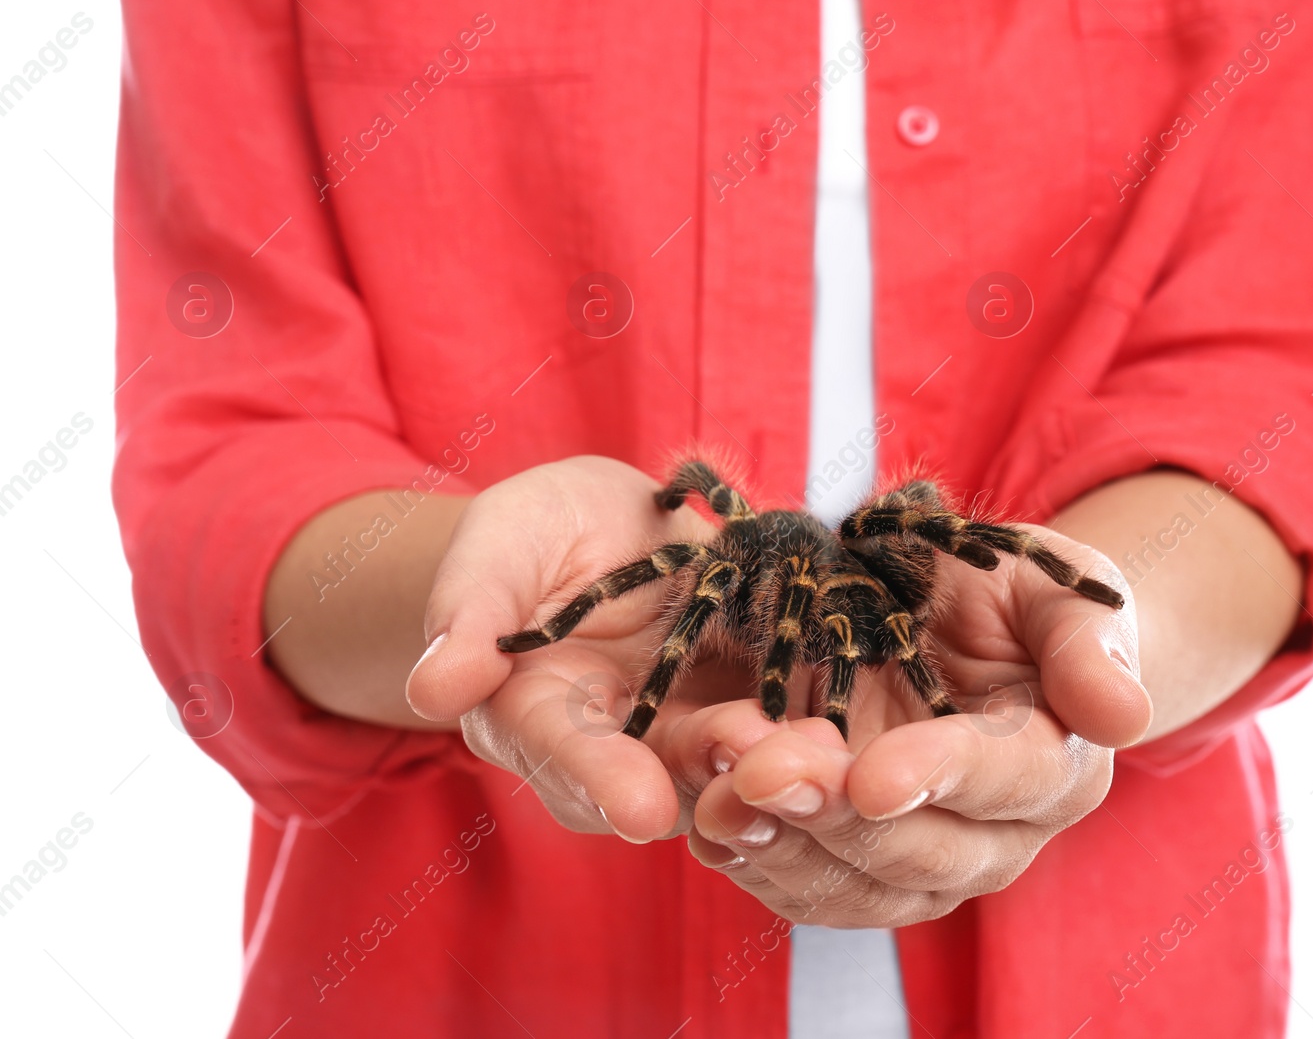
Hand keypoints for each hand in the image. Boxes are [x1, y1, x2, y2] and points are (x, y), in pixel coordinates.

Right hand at [405, 455, 796, 840]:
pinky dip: (817, 723)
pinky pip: (788, 715)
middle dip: (709, 775)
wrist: (612, 525)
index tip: (636, 811)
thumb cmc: (535, 536)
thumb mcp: (498, 547)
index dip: (599, 779)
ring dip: (776, 761)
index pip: (564, 752)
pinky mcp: (755, 695)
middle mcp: (620, 742)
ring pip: (732, 757)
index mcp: (540, 716)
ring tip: (819, 754)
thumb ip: (471, 611)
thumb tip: (433, 686)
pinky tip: (854, 723)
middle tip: (757, 771)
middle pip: (661, 771)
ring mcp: (693, 724)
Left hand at [683, 525, 1148, 925]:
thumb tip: (1124, 714)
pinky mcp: (856, 872)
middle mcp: (998, 837)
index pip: (1006, 778)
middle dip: (834, 811)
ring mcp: (925, 864)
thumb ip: (1087, 642)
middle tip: (760, 767)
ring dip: (780, 846)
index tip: (873, 773)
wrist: (958, 629)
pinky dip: (752, 861)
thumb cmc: (1014, 597)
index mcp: (1057, 764)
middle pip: (918, 847)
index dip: (940, 776)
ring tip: (716, 793)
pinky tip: (704, 818)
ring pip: (854, 887)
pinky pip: (804, 890)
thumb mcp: (1057, 587)